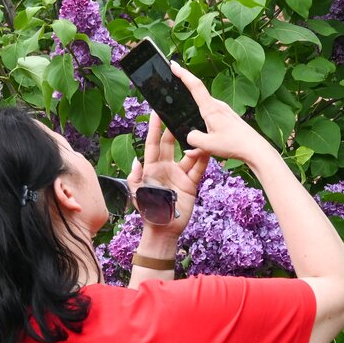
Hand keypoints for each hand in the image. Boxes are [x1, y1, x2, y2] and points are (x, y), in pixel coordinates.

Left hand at [128, 111, 208, 237]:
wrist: (162, 230)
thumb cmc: (147, 212)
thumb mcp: (137, 194)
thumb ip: (135, 178)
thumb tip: (135, 161)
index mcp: (151, 168)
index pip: (153, 144)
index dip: (154, 128)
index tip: (156, 112)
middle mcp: (166, 168)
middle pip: (170, 144)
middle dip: (174, 129)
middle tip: (180, 114)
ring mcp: (179, 175)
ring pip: (188, 155)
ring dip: (193, 145)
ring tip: (200, 132)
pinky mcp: (190, 183)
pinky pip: (198, 169)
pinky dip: (203, 160)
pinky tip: (209, 150)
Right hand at [169, 62, 274, 166]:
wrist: (255, 149)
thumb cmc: (235, 145)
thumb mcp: (208, 145)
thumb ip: (193, 139)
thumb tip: (189, 136)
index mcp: (211, 109)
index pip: (195, 86)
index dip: (183, 74)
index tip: (174, 65)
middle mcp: (218, 106)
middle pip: (198, 94)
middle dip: (186, 89)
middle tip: (175, 81)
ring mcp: (225, 111)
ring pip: (205, 108)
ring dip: (196, 111)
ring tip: (187, 114)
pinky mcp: (229, 118)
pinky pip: (212, 116)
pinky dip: (205, 120)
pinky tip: (205, 133)